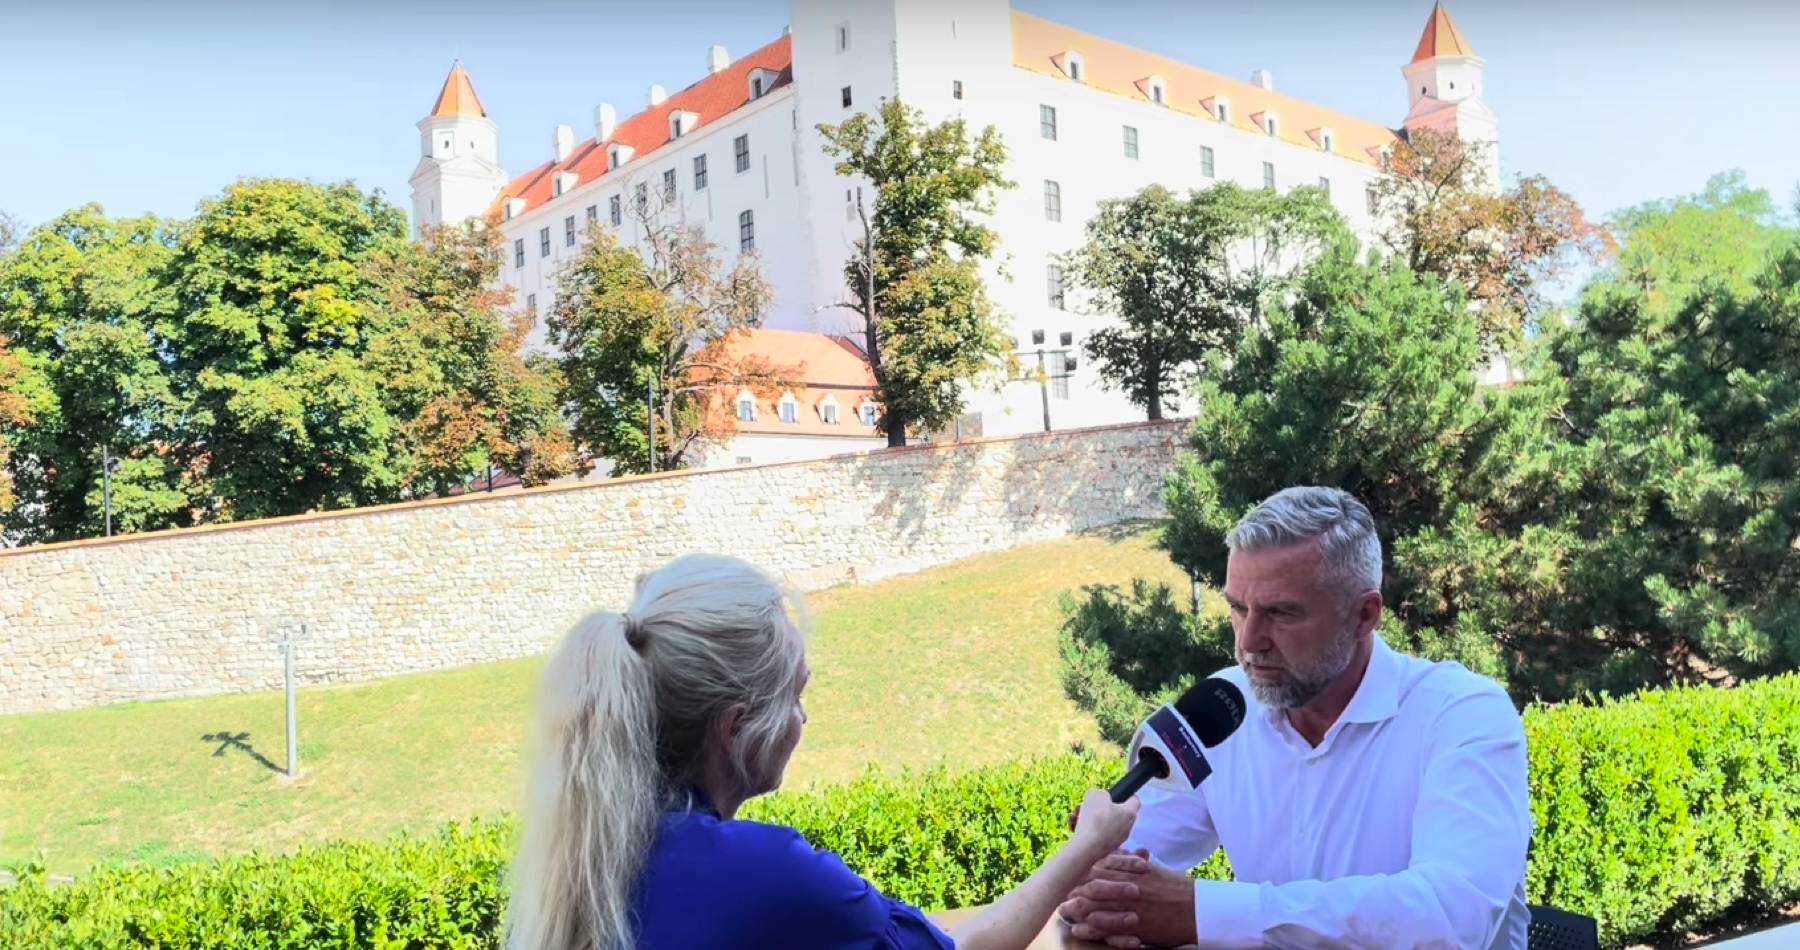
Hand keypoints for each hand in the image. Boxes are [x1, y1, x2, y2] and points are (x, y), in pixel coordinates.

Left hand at [1057, 851, 1195, 948]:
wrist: (1196, 909)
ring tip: (1064, 911)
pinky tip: (1080, 929)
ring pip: (1096, 908)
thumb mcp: (1153, 869)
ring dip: (1077, 910)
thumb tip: (1117, 850)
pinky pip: (1108, 929)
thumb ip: (1132, 861)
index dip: (1081, 872)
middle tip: (1060, 893)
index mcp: (1132, 872)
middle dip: (1074, 890)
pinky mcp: (1134, 927)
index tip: (1069, 874)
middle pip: (1092, 887)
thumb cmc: (1175, 887)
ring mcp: (1130, 908)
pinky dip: (1092, 929)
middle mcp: (1128, 888)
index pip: (1099, 868)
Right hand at [1070, 789, 1139, 857]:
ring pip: (1104, 824)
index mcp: (1130, 813)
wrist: (1087, 846)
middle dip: (1100, 808)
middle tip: (1088, 805)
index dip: (1126, 795)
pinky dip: (1088, 829)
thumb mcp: (1097, 795)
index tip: (1115, 794)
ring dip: (1090, 818)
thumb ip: (1101, 794)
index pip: (1135, 800)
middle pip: (1116, 813)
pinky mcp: (1107, 848)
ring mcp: (1117, 839)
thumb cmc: (1096, 818)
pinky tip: (1075, 826)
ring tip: (1076, 816)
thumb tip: (1102, 800)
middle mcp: (1127, 827)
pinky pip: (1097, 834)